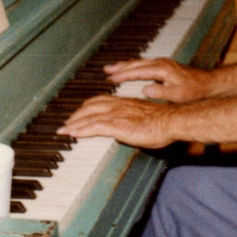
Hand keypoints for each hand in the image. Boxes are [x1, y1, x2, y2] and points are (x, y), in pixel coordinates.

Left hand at [58, 94, 178, 148]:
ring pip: (89, 116)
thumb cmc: (164, 121)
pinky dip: (81, 130)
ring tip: (64, 131)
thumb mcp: (144, 116)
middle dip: (76, 115)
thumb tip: (129, 125)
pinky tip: (73, 134)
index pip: (99, 101)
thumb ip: (133, 118)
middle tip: (67, 124)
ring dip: (74, 123)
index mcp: (125, 102)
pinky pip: (94, 127)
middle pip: (90, 107)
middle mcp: (118, 106)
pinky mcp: (118, 126)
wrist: (172, 120)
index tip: (78, 114)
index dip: (86, 108)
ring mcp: (117, 115)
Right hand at [104, 58, 210, 102]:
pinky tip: (128, 70)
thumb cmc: (195, 91)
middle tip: (105, 70)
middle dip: (120, 67)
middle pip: (136, 63)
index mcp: (162, 69)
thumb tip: (145, 89)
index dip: (123, 75)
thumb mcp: (178, 95)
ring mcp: (163, 63)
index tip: (110, 78)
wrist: (208, 84)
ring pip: (139, 62)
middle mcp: (161, 63)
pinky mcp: (164, 66)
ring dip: (125, 65)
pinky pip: (144, 64)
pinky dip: (134, 66)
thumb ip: (161, 92)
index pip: (138, 71)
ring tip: (111, 69)